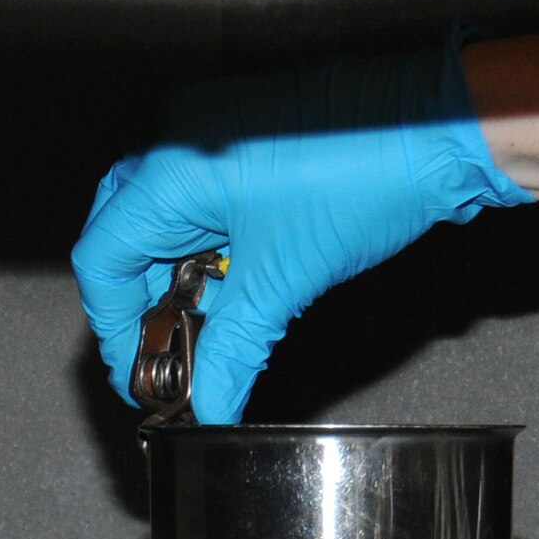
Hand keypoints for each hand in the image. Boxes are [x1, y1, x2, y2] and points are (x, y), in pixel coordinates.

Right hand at [73, 35, 530, 423]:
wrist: (437, 135)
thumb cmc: (365, 179)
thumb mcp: (285, 280)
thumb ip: (235, 347)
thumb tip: (211, 402)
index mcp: (167, 169)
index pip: (101, 258)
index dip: (115, 326)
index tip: (140, 375)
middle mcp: (176, 142)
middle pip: (123, 239)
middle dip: (144, 306)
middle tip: (172, 360)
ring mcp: (210, 135)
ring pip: (165, 225)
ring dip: (179, 283)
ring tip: (210, 335)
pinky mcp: (246, 142)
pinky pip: (204, 206)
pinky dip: (209, 254)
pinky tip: (234, 293)